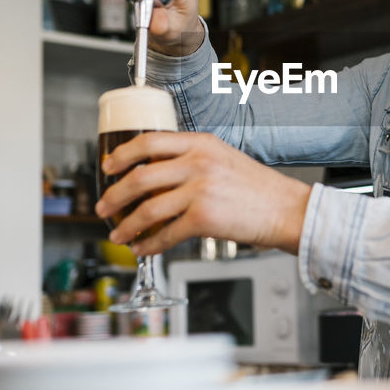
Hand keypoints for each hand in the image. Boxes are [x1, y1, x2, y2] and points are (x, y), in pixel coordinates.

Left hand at [95, 131, 311, 256]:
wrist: (286, 210)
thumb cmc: (259, 189)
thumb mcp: (224, 159)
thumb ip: (193, 160)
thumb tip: (156, 176)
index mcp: (201, 143)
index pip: (150, 141)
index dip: (122, 154)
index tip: (108, 166)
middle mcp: (199, 163)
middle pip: (140, 176)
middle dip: (115, 195)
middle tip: (103, 206)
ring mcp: (200, 190)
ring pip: (147, 208)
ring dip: (127, 224)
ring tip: (118, 234)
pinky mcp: (204, 218)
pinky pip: (165, 233)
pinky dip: (149, 244)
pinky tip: (143, 248)